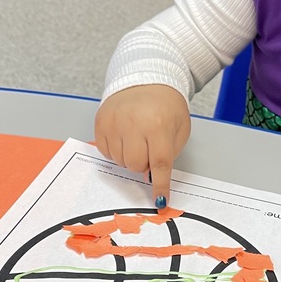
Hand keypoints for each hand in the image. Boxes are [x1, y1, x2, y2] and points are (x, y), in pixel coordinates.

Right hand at [95, 85, 190, 206]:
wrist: (147, 79)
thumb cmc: (166, 106)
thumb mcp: (179, 129)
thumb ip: (169, 154)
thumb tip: (153, 179)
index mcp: (158, 125)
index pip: (159, 164)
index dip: (160, 185)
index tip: (160, 202)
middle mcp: (133, 123)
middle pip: (135, 166)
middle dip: (144, 165)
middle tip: (149, 149)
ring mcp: (114, 122)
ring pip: (120, 161)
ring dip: (130, 157)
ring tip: (137, 139)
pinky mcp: (100, 122)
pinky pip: (106, 152)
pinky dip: (116, 150)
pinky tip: (124, 136)